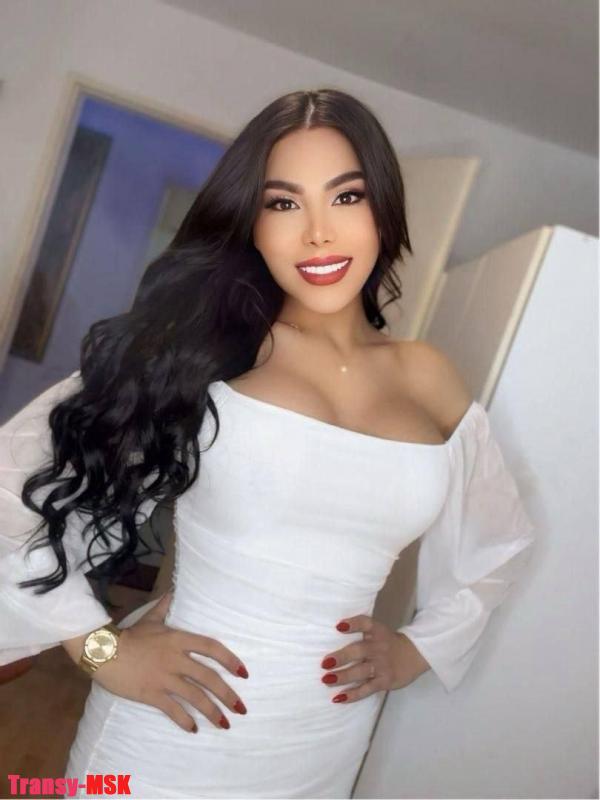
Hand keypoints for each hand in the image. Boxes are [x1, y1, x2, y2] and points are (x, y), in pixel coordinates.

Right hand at [90, 590, 248, 732]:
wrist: (103, 652)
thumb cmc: (129, 635)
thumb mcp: (149, 619)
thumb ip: (163, 606)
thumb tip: (172, 591)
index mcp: (179, 639)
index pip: (212, 648)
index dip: (230, 660)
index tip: (244, 673)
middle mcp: (176, 659)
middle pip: (209, 677)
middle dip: (228, 694)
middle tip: (241, 708)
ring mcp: (164, 677)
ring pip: (195, 697)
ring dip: (212, 712)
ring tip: (224, 724)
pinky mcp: (151, 694)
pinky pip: (173, 710)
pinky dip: (185, 721)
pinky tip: (193, 729)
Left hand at [320, 615, 430, 702]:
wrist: (415, 654)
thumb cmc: (388, 642)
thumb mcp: (378, 631)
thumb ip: (361, 631)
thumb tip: (333, 633)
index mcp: (377, 631)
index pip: (365, 623)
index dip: (353, 624)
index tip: (339, 626)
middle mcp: (379, 647)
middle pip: (359, 651)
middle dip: (342, 657)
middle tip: (325, 663)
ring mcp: (382, 665)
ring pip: (361, 671)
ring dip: (343, 677)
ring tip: (327, 680)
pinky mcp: (385, 681)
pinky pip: (367, 689)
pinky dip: (353, 694)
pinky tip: (339, 698)